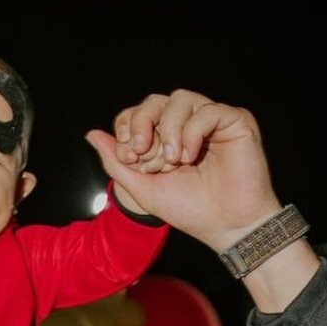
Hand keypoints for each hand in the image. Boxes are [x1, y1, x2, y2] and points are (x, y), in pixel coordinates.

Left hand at [85, 90, 282, 250]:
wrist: (225, 226)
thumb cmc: (188, 209)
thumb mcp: (142, 187)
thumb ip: (116, 162)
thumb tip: (91, 134)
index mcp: (166, 137)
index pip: (138, 113)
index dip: (128, 127)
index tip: (128, 157)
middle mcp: (188, 124)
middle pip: (155, 101)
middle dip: (142, 124)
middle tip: (142, 154)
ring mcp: (211, 120)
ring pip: (179, 99)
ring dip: (168, 130)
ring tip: (171, 161)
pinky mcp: (235, 121)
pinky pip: (207, 110)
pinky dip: (191, 132)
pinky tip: (189, 157)